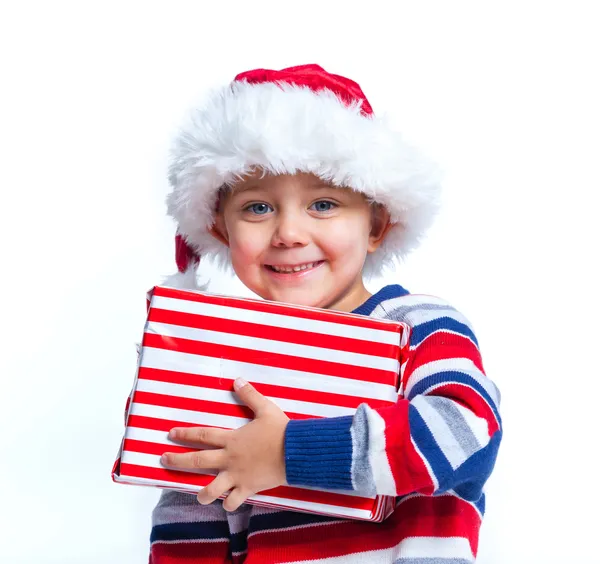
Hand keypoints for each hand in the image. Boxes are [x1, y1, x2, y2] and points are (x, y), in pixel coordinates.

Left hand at [160, 378, 288, 510]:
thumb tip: (237, 380)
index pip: (203, 435)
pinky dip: (229, 504)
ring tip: (197, 495)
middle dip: (178, 461)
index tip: (171, 434)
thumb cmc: (280, 430)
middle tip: (164, 460)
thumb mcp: (265, 408)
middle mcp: (230, 458)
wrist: (295, 452)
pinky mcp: (249, 488)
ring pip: (213, 489)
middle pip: (199, 461)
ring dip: (202, 493)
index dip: (185, 434)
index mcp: (232, 439)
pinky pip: (235, 501)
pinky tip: (226, 504)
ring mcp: (237, 476)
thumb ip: (250, 395)